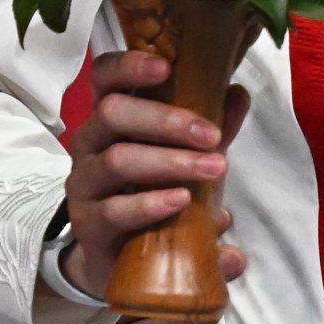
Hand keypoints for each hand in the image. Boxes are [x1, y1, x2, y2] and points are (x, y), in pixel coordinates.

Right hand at [63, 47, 245, 305]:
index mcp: (112, 118)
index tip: (166, 68)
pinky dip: (150, 204)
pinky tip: (180, 200)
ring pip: (116, 160)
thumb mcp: (191, 157)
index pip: (105, 79)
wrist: (126, 257)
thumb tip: (238, 93)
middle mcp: (90, 144)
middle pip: (112, 114)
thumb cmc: (158, 191)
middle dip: (166, 120)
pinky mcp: (88, 225)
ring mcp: (84, 184)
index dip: (128, 66)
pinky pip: (114, 210)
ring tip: (213, 169)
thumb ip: (214, 128)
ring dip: (169, 162)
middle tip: (212, 136)